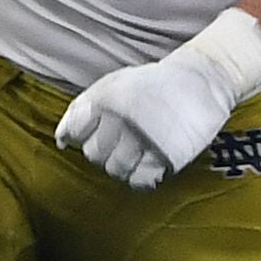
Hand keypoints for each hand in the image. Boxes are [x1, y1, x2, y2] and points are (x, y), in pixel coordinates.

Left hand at [55, 10, 260, 191]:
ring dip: (121, 166)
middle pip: (94, 154)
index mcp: (106, 98)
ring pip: (114, 170)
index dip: (83, 135)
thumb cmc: (152, 84)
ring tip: (137, 153)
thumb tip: (61, 140)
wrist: (200, 80)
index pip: (75, 130)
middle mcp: (121, 119)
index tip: (97, 132)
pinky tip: (147, 166)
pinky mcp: (167, 155)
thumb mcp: (114, 83)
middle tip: (121, 143)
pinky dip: (139, 180)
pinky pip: (140, 181)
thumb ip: (83, 108)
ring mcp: (144, 137)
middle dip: (103, 152)